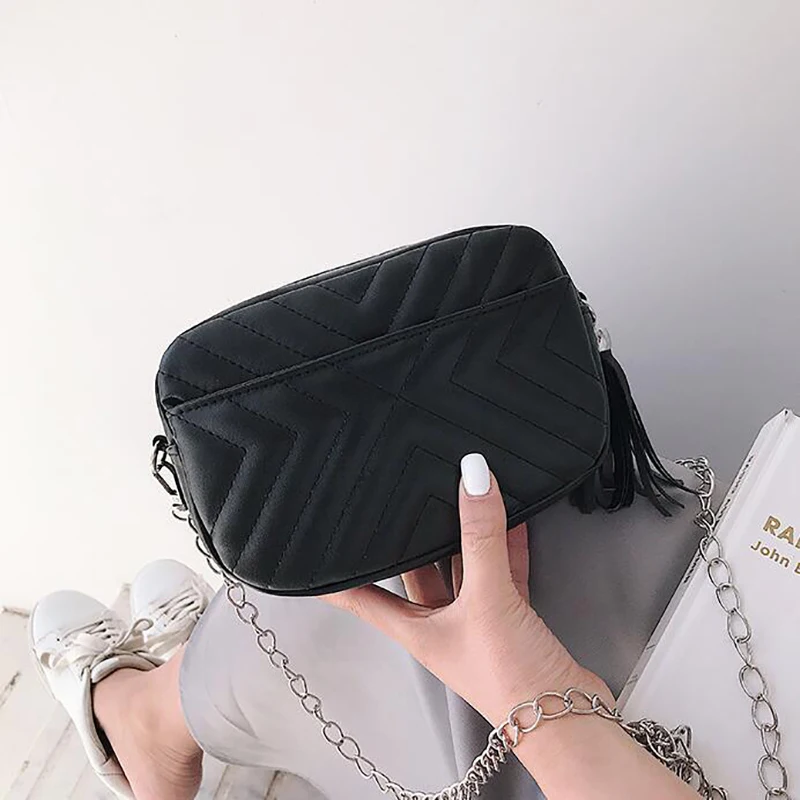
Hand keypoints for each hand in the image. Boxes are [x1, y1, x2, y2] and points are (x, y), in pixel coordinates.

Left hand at [323, 453, 609, 726]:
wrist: (564, 717)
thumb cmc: (509, 681)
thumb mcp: (488, 599)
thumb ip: (481, 536)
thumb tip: (472, 478)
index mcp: (414, 629)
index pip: (360, 598)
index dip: (335, 579)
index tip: (314, 559)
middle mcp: (440, 625)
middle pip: (416, 572)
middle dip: (412, 539)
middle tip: (405, 501)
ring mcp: (475, 623)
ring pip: (462, 569)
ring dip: (465, 538)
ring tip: (461, 498)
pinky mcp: (510, 621)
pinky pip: (501, 573)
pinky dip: (505, 547)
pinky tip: (510, 521)